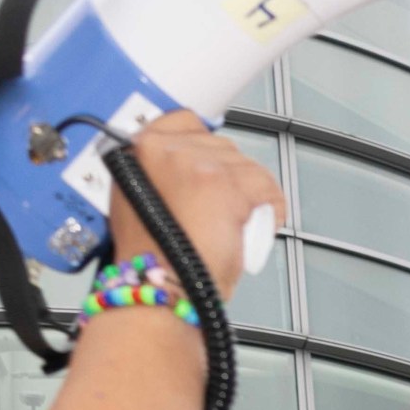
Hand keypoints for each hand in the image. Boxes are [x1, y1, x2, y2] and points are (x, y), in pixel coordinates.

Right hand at [103, 110, 287, 298]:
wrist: (161, 288)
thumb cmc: (153, 260)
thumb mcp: (137, 202)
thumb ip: (156, 175)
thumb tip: (182, 170)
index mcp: (137, 150)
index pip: (185, 121)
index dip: (206, 148)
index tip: (214, 167)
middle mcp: (163, 149)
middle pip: (219, 145)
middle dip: (229, 175)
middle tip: (224, 208)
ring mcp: (195, 164)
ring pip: (245, 165)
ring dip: (251, 193)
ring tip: (238, 222)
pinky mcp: (225, 185)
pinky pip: (265, 185)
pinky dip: (272, 206)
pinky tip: (262, 223)